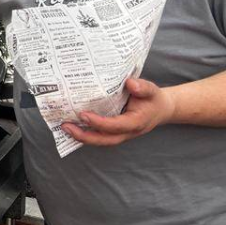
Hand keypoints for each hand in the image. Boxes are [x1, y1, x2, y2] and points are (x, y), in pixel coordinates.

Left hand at [61, 77, 176, 146]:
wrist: (161, 109)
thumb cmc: (153, 99)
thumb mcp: (152, 90)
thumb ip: (143, 87)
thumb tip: (130, 83)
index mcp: (136, 122)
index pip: (116, 125)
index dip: (99, 123)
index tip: (83, 115)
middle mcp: (127, 132)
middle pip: (105, 140)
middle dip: (84, 136)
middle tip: (66, 126)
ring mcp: (120, 134)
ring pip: (100, 140)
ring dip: (82, 136)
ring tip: (64, 127)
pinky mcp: (114, 132)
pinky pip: (100, 136)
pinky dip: (86, 133)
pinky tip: (72, 126)